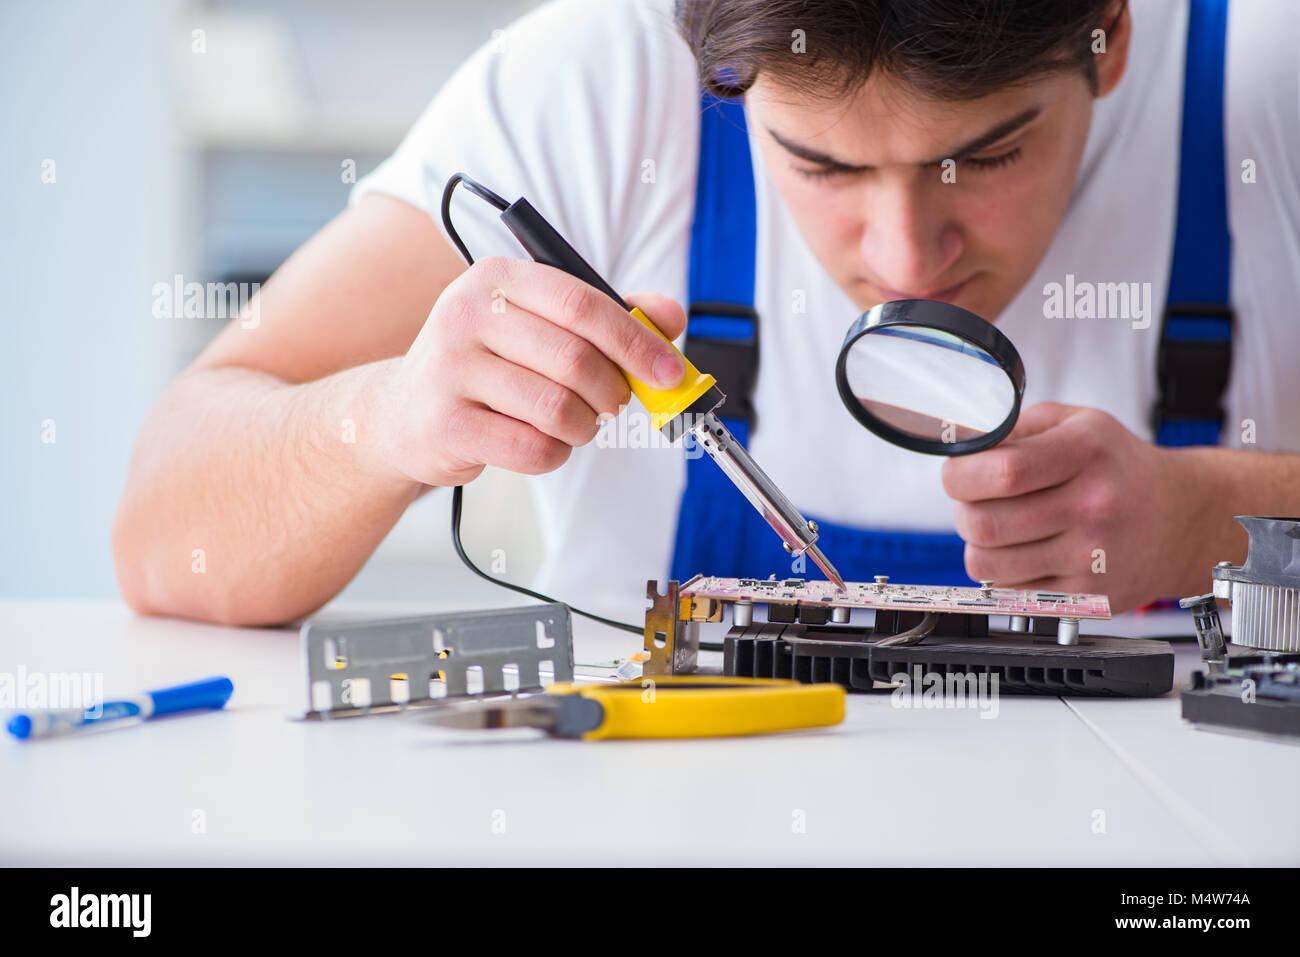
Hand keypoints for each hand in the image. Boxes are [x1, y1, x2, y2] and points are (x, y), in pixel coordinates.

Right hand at [376, 257, 686, 486]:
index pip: (584, 305)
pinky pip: (533, 449)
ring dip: (583, 427)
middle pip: (576, 360)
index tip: (670, 372)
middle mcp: (466, 314)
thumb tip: (670, 317)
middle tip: (614, 403)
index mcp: (497, 278)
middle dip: (612, 392)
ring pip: (558, 409)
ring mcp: (450, 370)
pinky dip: (554, 453)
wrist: (401, 414)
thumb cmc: (485, 366)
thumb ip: (605, 317)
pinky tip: (538, 442)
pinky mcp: (446, 424)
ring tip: (572, 423)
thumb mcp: (538, 325)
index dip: (637, 342)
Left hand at [941, 401, 1197, 611]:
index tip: (958, 475)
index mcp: (1087, 452)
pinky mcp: (1086, 595)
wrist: (1182, 519)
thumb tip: (964, 444)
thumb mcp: (1077, 422)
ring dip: (979, 545)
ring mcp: (1091, 557)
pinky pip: (1009, 591)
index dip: (960, 475)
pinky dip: (1004, 573)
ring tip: (1003, 528)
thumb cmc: (1118, 468)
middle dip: (963, 511)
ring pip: (986, 562)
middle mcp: (1093, 505)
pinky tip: (1027, 553)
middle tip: (978, 503)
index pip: (1001, 471)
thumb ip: (1017, 427)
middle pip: (983, 522)